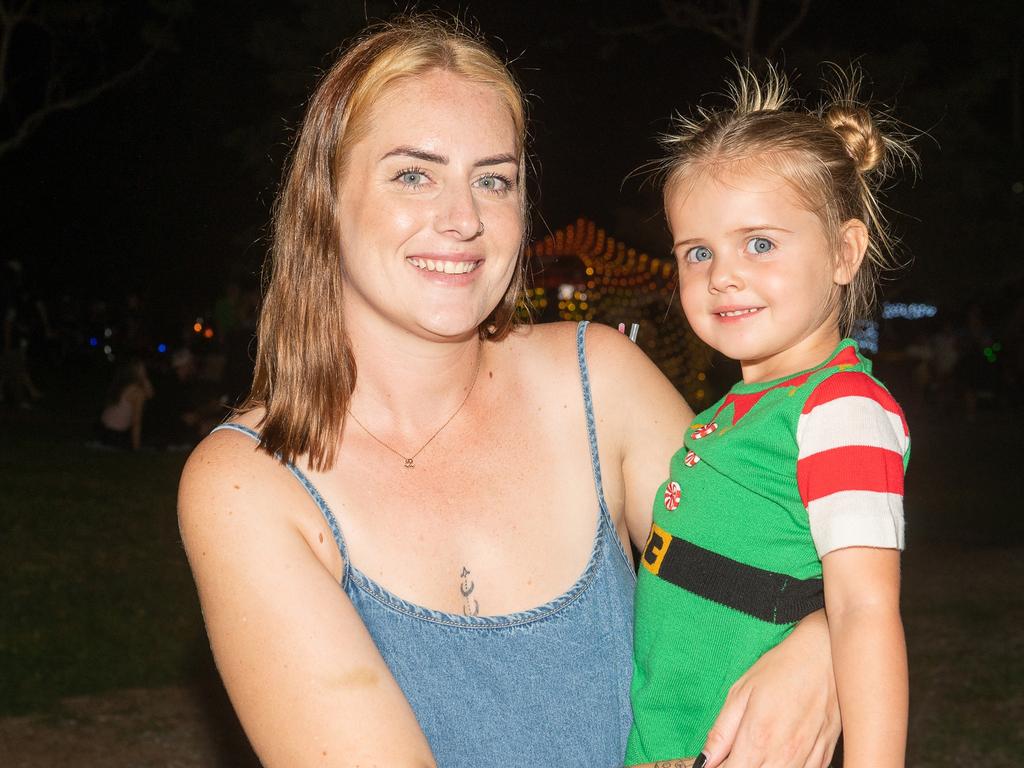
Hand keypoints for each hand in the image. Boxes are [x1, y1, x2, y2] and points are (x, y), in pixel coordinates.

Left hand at [701, 612, 839, 767]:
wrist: (826, 656)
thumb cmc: (781, 668)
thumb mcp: (741, 692)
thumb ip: (721, 732)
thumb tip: (706, 760)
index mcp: (758, 737)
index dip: (721, 767)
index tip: (720, 758)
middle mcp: (784, 754)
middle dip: (741, 765)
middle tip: (739, 749)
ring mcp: (806, 758)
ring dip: (764, 767)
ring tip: (758, 749)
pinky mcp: (824, 757)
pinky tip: (780, 753)